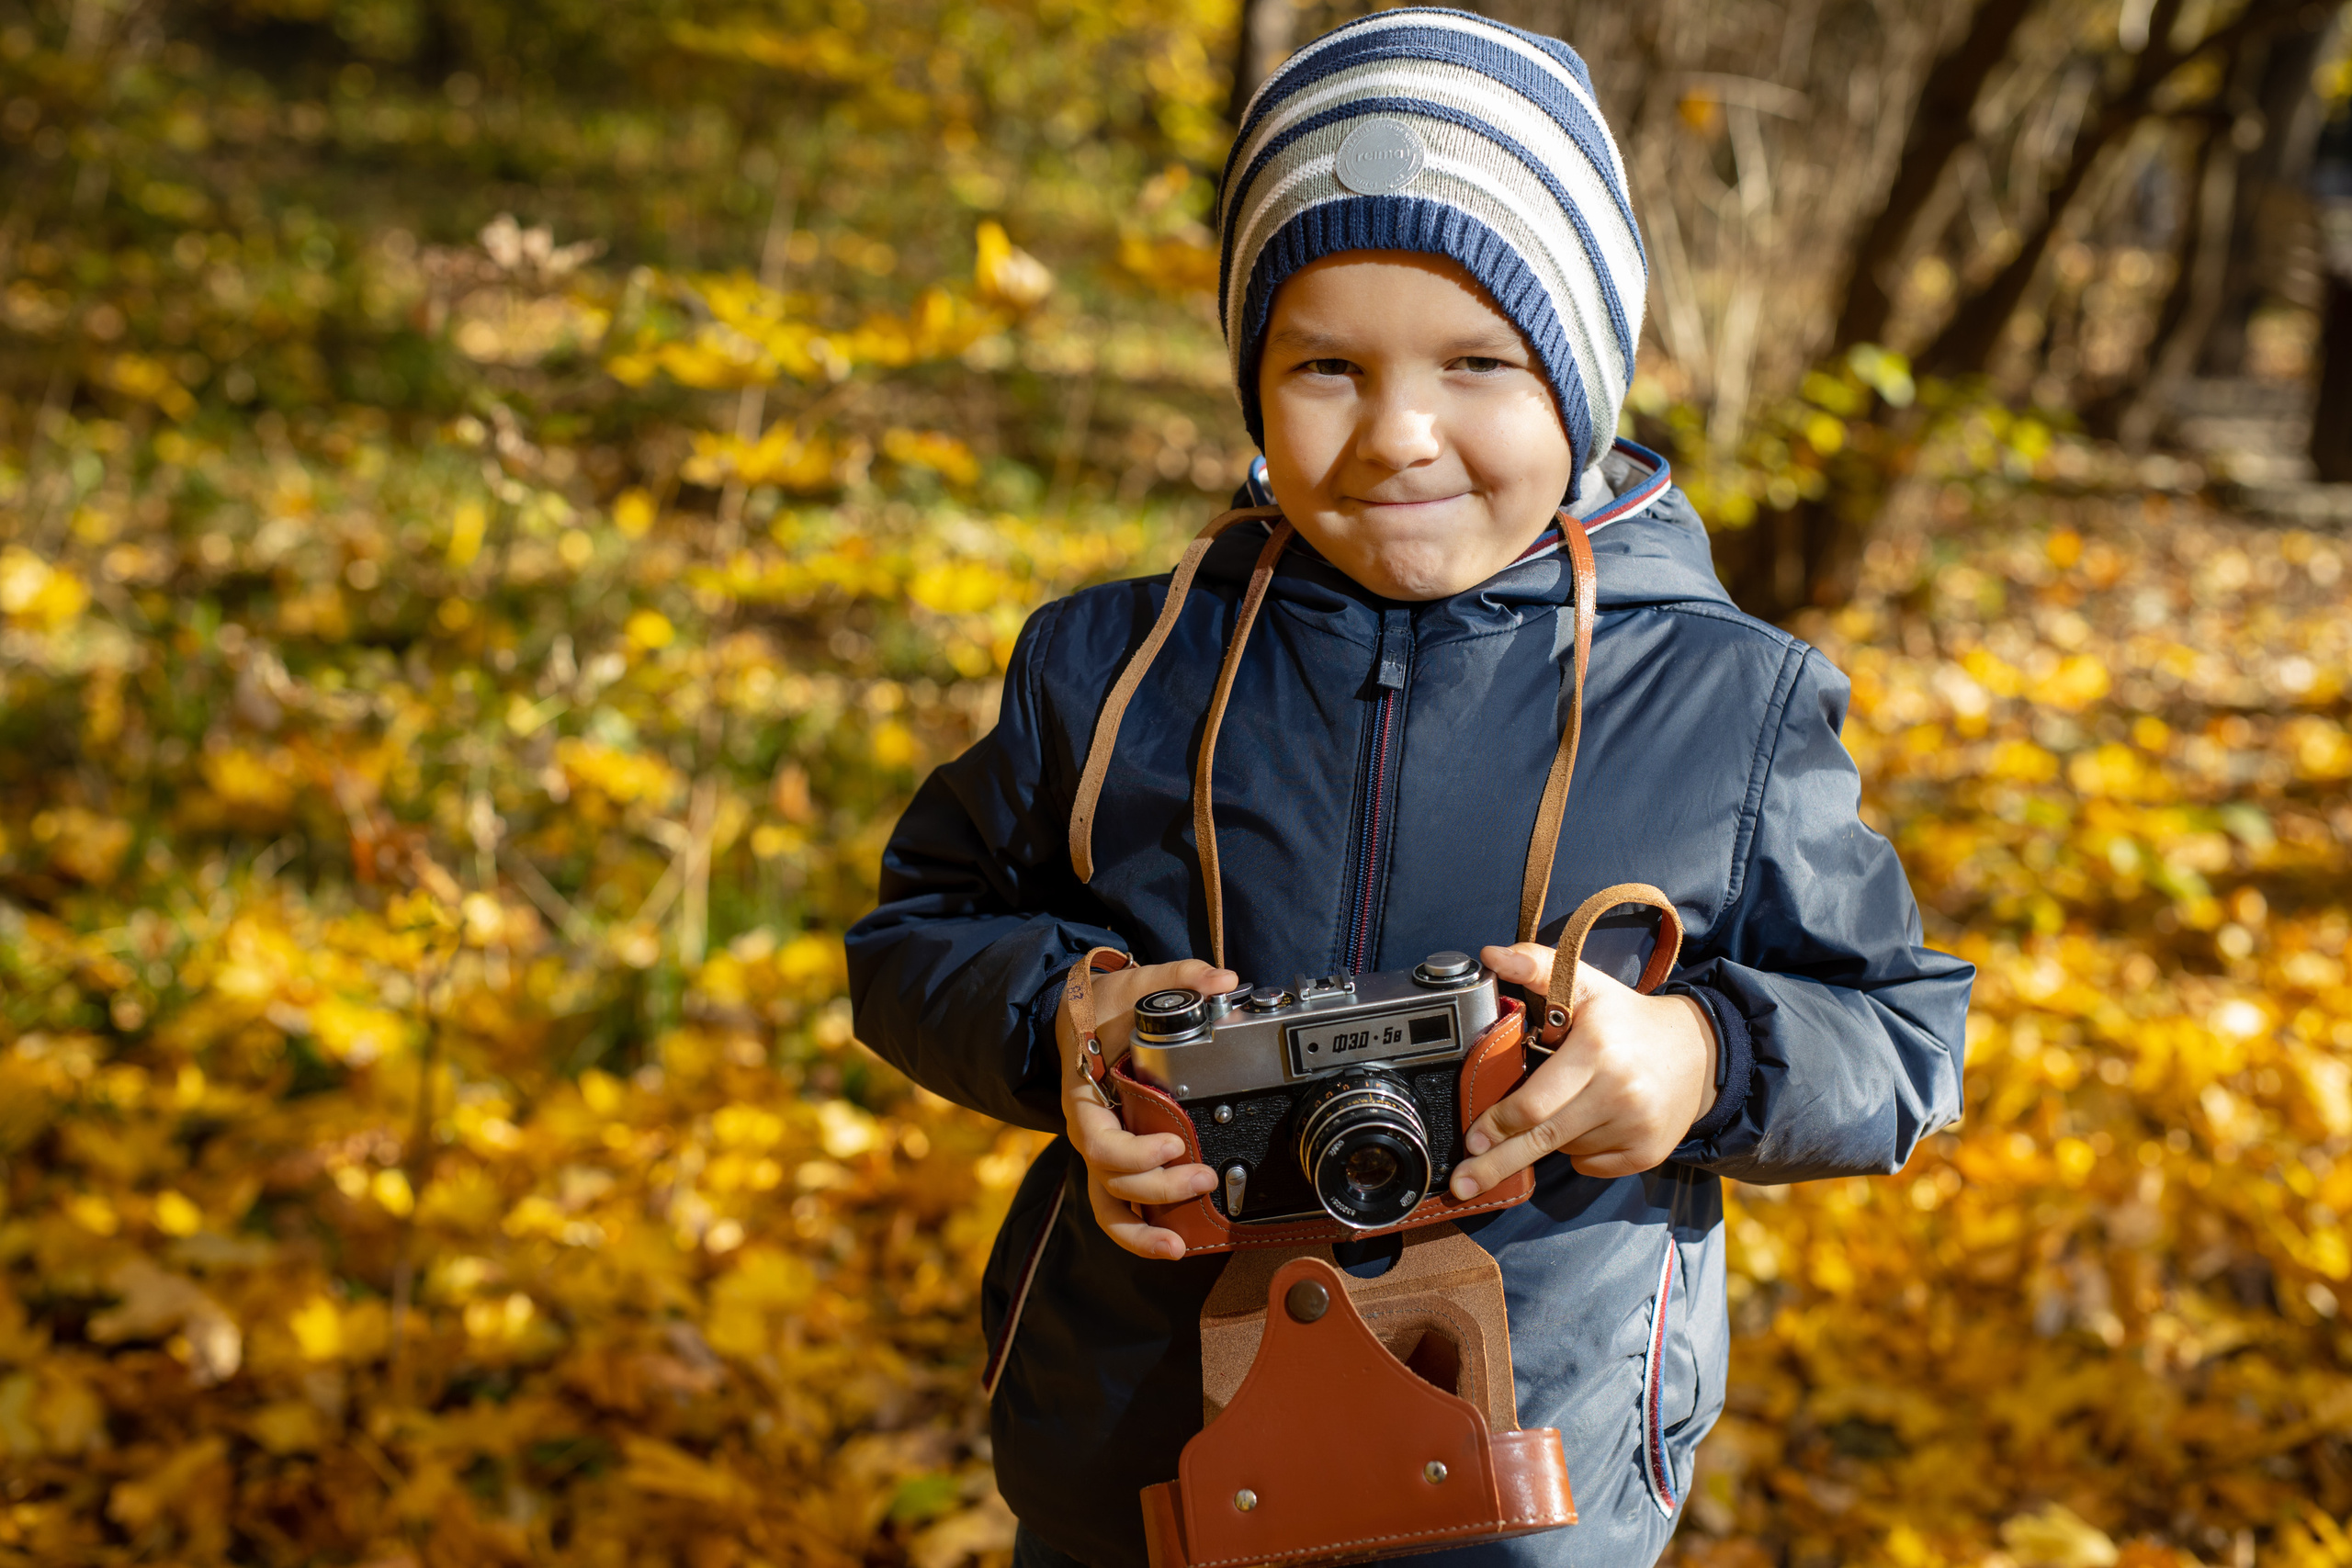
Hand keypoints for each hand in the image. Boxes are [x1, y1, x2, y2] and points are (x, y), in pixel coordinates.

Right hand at [1057, 957, 1237, 1259]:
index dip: (1134, 1151)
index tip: (1173, 1142)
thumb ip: (1182, 977)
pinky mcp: (1116, 1165)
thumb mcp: (1139, 983)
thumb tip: (1225, 981)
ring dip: (1143, 1228)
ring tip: (1180, 1244)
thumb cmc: (1106, 1007)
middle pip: (1111, 1178)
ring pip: (1109, 1206)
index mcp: (1084, 1097)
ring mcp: (1100, 1153)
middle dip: (1157, 1186)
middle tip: (1202, 1175)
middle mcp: (1088, 1132)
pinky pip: (1119, 1210)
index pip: (1098, 1140)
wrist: (1079, 1018)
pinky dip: (1141, 1233)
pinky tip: (1176, 1245)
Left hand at [1447, 943, 1716, 1195]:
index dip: (1498, 1123)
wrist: (1700, 1052)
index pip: (1534, 1102)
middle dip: (1497, 1164)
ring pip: (1566, 1150)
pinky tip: (1592, 1121)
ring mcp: (1636, 1127)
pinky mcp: (1647, 1152)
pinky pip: (1591, 1164)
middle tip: (1463, 1185)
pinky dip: (1581, 1151)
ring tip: (1567, 1105)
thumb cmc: (1626, 1019)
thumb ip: (1536, 964)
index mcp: (1596, 1050)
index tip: (1472, 1138)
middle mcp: (1619, 1091)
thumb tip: (1490, 955)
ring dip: (1550, 1137)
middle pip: (1543, 1139)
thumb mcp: (1585, 983)